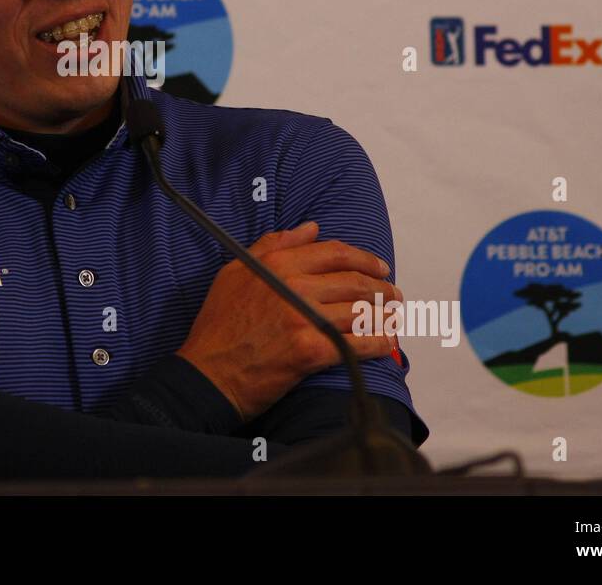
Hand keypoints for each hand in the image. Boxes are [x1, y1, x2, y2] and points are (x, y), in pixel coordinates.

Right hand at [176, 222, 401, 421]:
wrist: (207, 373)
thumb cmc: (218, 325)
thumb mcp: (236, 271)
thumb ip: (273, 245)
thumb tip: (310, 229)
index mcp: (277, 262)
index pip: (334, 253)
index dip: (364, 259)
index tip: (379, 267)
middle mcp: (293, 285)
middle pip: (354, 281)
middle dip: (382, 288)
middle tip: (393, 294)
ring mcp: (303, 317)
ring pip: (360, 311)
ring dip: (385, 315)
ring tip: (393, 318)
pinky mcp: (310, 350)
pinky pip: (357, 343)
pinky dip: (378, 343)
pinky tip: (387, 344)